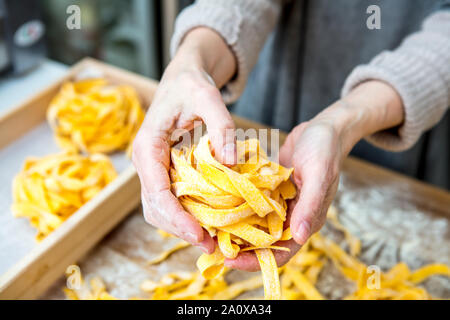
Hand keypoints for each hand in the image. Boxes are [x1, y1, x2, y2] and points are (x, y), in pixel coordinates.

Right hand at [132, 28, 236, 253]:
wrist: (183, 78)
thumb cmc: (191, 84)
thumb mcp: (207, 97)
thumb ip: (220, 126)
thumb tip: (231, 163)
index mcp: (148, 146)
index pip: (156, 190)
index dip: (175, 216)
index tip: (199, 233)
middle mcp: (146, 161)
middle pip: (154, 207)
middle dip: (179, 228)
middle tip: (210, 244)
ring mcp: (153, 169)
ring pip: (159, 208)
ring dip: (181, 226)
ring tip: (210, 240)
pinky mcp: (164, 171)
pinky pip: (169, 199)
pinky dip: (184, 215)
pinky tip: (206, 222)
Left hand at [225, 120, 341, 270]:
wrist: (323, 128)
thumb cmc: (325, 150)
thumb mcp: (319, 175)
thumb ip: (310, 206)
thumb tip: (300, 237)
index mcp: (306, 221)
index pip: (281, 252)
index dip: (256, 262)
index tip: (230, 261)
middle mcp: (290, 217)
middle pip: (263, 242)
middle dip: (239, 248)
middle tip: (210, 246)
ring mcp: (278, 203)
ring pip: (254, 223)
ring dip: (234, 227)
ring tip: (208, 228)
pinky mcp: (269, 189)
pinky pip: (250, 202)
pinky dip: (236, 204)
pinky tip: (216, 203)